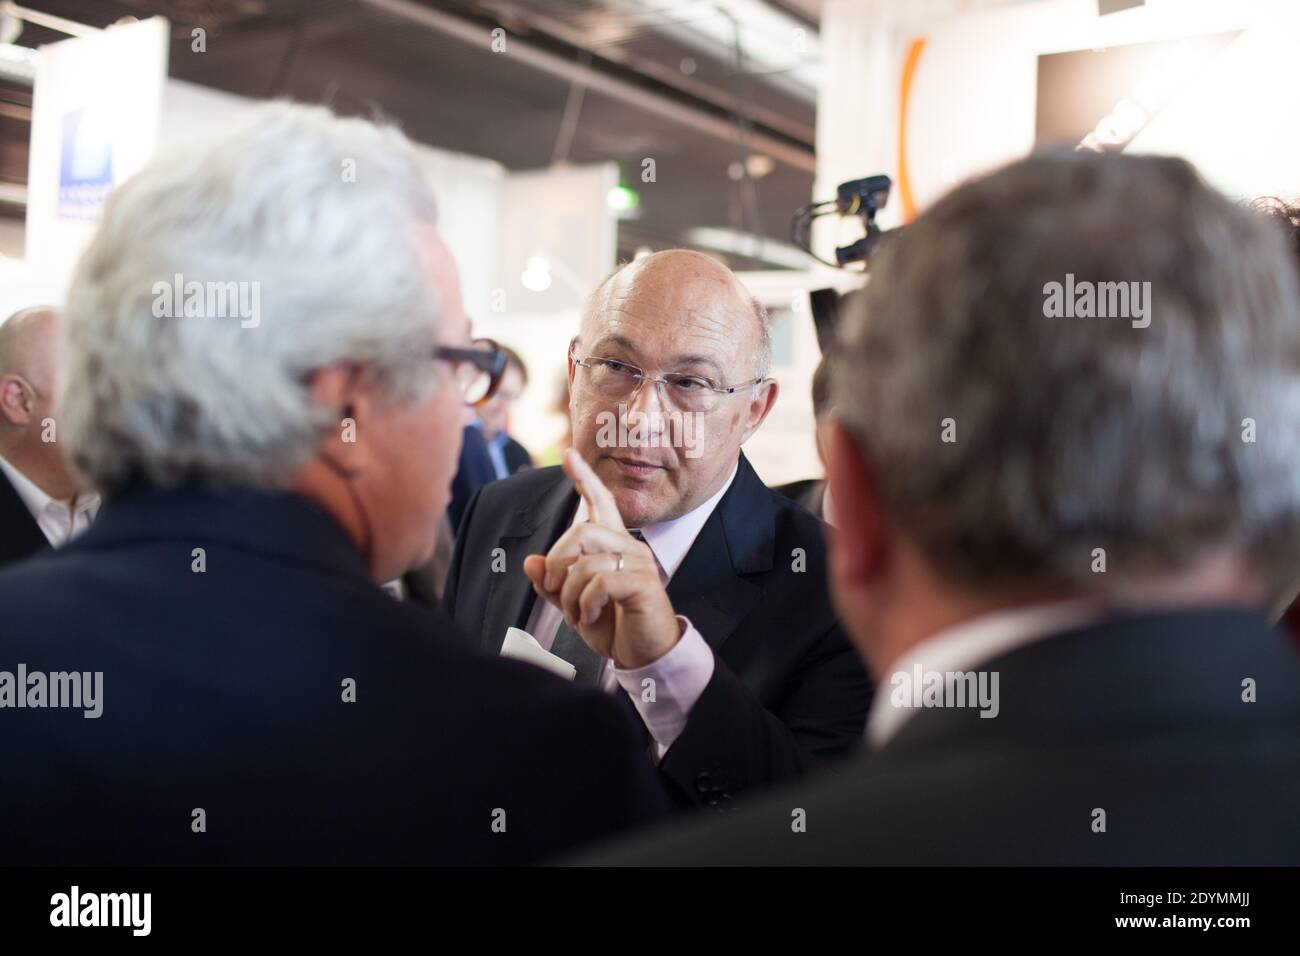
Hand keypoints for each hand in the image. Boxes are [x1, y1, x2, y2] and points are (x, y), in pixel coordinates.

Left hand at [523, 449, 681, 667]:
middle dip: (556, 560)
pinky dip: (583, 603)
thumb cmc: (614, 627)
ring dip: (568, 592)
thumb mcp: (573, 605)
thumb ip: (552, 584)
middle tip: (550, 587)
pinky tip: (587, 617)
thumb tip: (529, 562)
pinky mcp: (642, 583)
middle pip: (581, 531)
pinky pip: (600, 581)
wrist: (644, 656)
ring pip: (586, 560)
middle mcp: (628, 546)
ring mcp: (638, 563)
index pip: (600, 503)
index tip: (569, 455)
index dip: (585, 478)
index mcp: (612, 546)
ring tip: (574, 614)